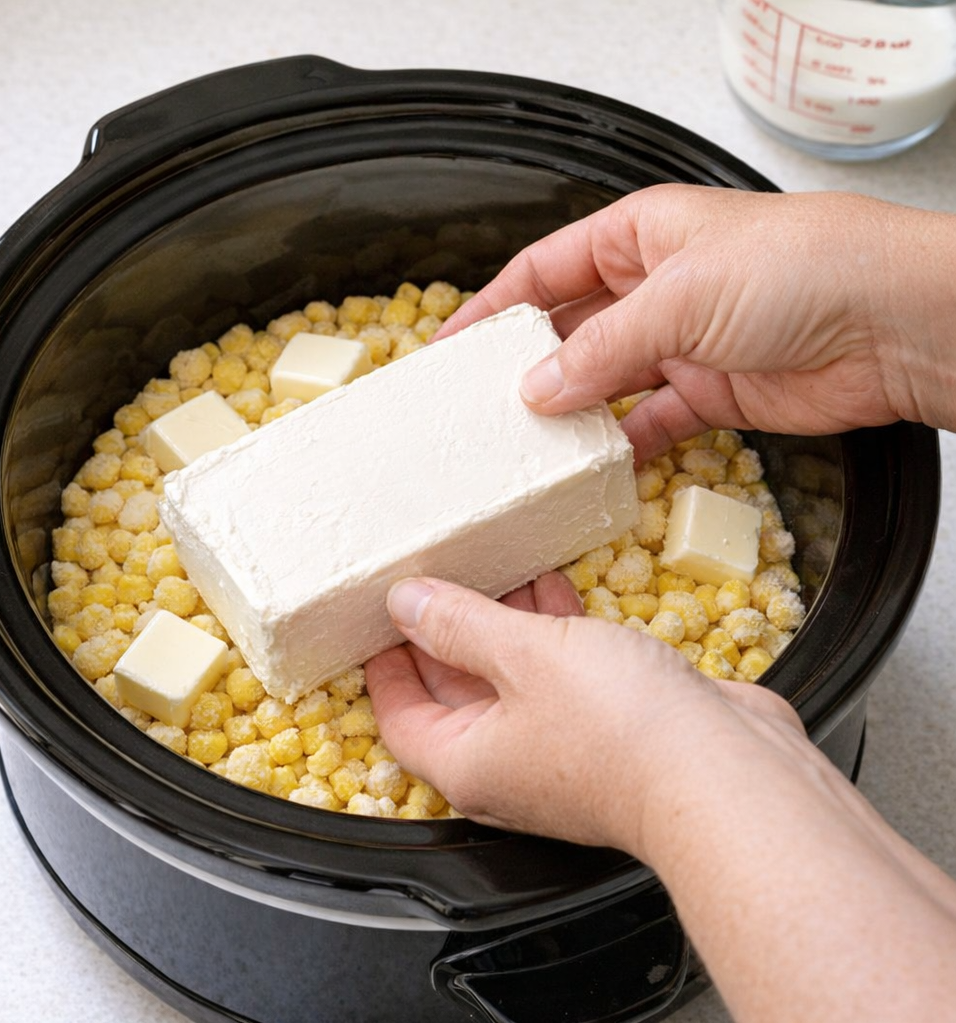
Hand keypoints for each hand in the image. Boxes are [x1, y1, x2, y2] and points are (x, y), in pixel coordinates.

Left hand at [364, 572, 801, 854]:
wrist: (730, 778)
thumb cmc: (622, 731)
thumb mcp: (524, 654)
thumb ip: (460, 624)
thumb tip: (405, 604)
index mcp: (467, 761)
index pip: (399, 713)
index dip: (385, 663)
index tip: (379, 615)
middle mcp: (509, 764)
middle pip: (455, 692)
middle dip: (447, 632)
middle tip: (436, 577)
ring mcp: (560, 750)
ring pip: (514, 678)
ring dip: (503, 624)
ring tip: (495, 567)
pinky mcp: (608, 731)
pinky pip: (562, 675)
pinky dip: (551, 635)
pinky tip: (553, 588)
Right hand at [438, 184, 955, 460]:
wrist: (893, 324)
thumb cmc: (803, 267)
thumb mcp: (681, 295)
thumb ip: (602, 347)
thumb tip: (538, 388)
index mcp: (639, 236)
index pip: (545, 271)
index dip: (493, 307)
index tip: (450, 347)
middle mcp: (655, 287)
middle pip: (569, 330)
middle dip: (526, 367)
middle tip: (480, 407)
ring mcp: (680, 342)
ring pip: (602, 382)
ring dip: (569, 413)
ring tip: (525, 445)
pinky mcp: (708, 393)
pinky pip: (646, 422)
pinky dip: (621, 444)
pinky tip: (594, 464)